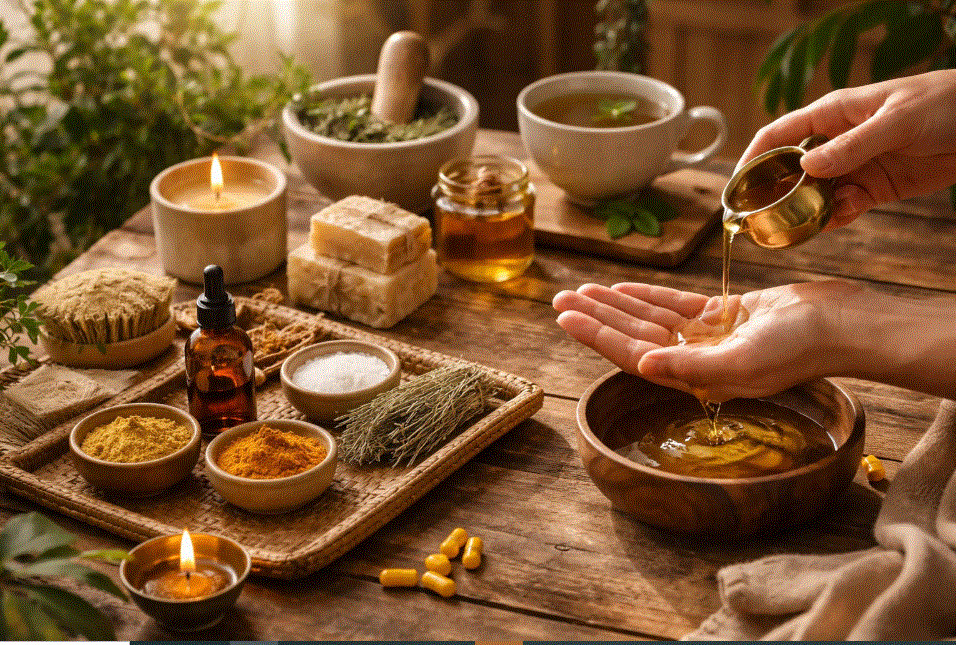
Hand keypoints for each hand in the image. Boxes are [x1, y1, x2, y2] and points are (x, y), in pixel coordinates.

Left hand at [553, 281, 854, 401]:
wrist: (843, 325)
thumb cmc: (801, 349)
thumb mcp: (744, 361)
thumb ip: (692, 367)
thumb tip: (645, 365)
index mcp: (695, 376)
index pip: (633, 354)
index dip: (597, 336)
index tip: (566, 317)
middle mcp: (696, 359)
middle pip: (634, 334)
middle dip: (596, 317)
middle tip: (561, 298)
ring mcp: (709, 337)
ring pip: (650, 318)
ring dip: (616, 305)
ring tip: (582, 290)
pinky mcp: (725, 315)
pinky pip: (676, 305)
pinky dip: (649, 296)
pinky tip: (623, 289)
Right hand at [740, 70, 955, 228]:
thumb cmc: (944, 104)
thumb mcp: (897, 121)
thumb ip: (853, 146)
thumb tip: (807, 167)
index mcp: (833, 114)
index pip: (777, 136)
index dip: (751, 160)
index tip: (735, 187)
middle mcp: (836, 141)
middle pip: (789, 171)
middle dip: (774, 194)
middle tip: (760, 219)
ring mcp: (853, 167)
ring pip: (814, 194)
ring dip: (807, 211)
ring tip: (805, 223)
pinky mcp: (873, 188)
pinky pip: (843, 207)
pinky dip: (836, 217)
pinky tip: (838, 219)